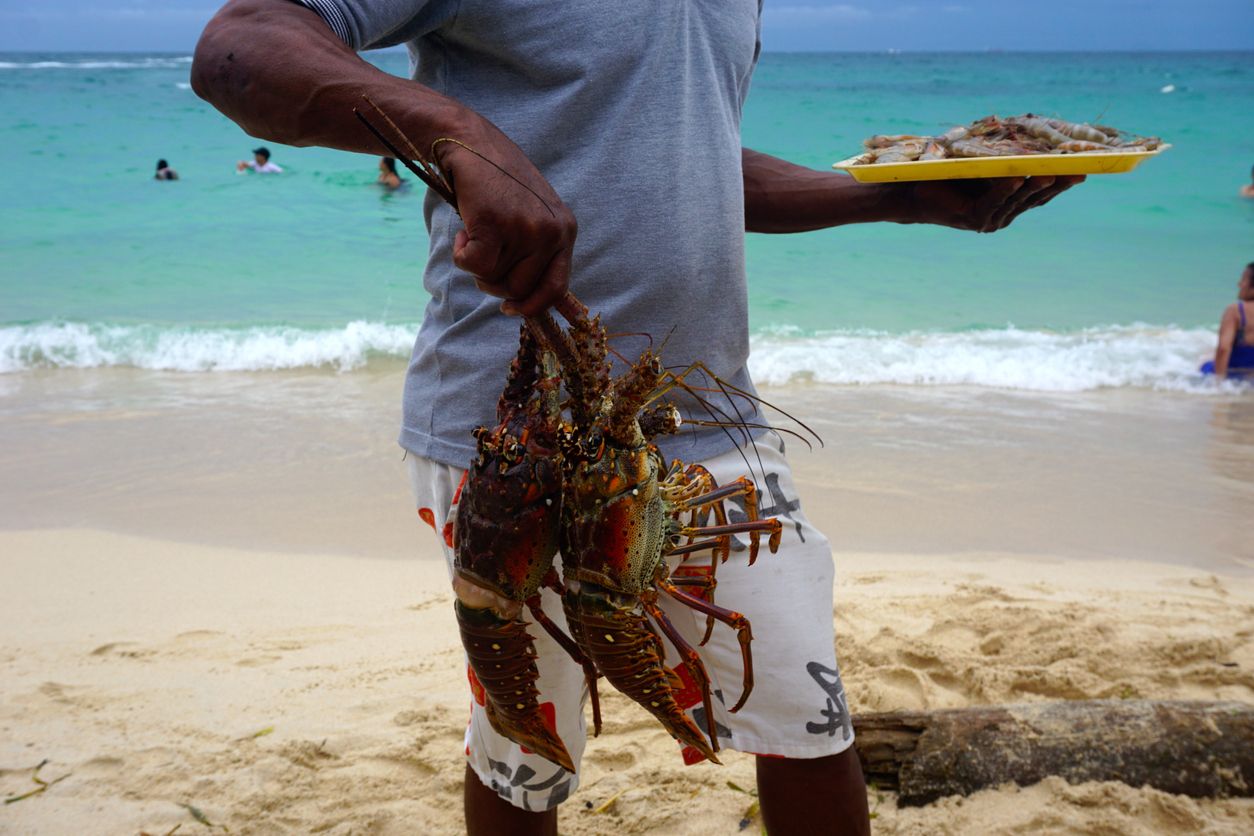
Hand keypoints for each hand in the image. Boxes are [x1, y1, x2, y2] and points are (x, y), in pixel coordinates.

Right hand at [436, 125, 576, 316]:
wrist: (471, 143)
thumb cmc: (497, 184)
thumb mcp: (533, 215)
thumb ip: (538, 252)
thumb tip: (535, 303)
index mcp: (565, 230)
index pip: (558, 287)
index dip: (533, 305)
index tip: (511, 308)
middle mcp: (551, 231)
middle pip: (521, 290)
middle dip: (495, 285)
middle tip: (482, 260)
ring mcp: (525, 229)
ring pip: (495, 279)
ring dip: (476, 265)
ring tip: (474, 234)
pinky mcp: (495, 225)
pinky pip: (473, 266)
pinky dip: (461, 255)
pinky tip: (464, 230)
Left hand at [901, 175, 1083, 232]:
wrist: (915, 191)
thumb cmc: (948, 176)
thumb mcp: (984, 165)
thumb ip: (1005, 160)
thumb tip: (1032, 137)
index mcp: (1008, 204)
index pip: (1040, 194)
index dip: (1061, 183)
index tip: (1083, 170)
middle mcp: (1002, 215)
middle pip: (1035, 198)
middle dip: (1058, 185)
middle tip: (1080, 171)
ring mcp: (989, 219)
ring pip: (1017, 199)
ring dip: (1035, 186)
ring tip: (1052, 173)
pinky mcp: (974, 218)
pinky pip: (994, 199)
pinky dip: (1006, 188)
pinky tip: (1019, 178)